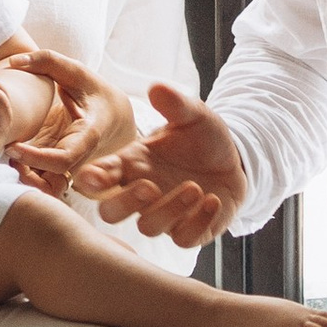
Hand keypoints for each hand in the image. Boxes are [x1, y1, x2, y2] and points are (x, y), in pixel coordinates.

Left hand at [3, 47, 135, 192]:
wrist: (115, 116)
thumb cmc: (95, 92)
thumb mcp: (77, 72)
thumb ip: (47, 60)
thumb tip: (15, 61)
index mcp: (87, 136)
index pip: (62, 159)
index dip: (35, 158)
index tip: (13, 147)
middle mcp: (79, 158)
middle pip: (52, 182)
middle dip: (27, 174)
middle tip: (7, 151)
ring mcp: (69, 167)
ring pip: (48, 189)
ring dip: (27, 179)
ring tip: (11, 156)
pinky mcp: (60, 169)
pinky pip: (44, 183)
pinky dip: (28, 176)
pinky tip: (16, 156)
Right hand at [72, 83, 248, 248]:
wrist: (234, 160)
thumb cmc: (202, 137)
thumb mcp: (192, 115)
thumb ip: (175, 104)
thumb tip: (156, 87)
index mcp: (133, 164)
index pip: (101, 176)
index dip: (92, 180)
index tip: (93, 177)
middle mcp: (143, 192)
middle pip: (111, 213)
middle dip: (125, 204)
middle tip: (149, 187)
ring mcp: (164, 215)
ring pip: (148, 227)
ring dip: (170, 209)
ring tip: (195, 187)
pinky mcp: (189, 230)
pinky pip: (184, 239)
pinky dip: (197, 223)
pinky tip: (213, 201)